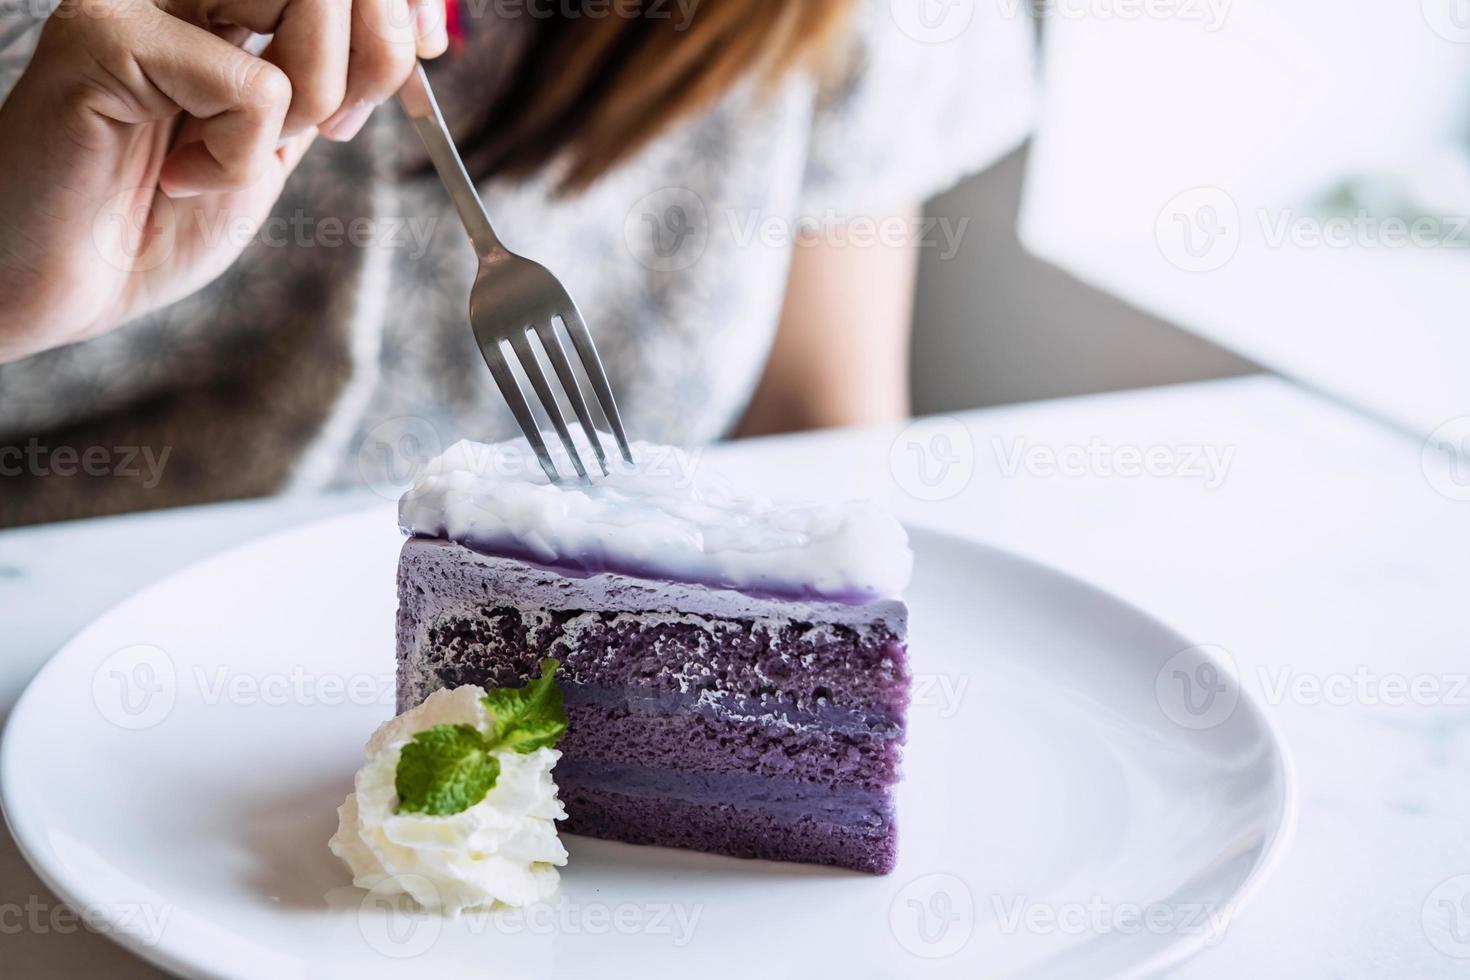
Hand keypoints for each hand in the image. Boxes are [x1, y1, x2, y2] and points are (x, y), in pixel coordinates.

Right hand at [0, 0, 448, 362]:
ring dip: (310, 97)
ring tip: (241, 152)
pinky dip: (238, 155)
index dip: (397, 1)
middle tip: (335, 124)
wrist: (60, 285)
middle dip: (372, 50)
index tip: (426, 51)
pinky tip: (176, 178)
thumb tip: (406, 37)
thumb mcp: (269, 144)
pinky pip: (252, 84)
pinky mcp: (104, 35)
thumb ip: (322, 84)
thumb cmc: (152, 222)